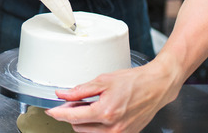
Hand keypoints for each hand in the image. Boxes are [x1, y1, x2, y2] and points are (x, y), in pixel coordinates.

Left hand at [46, 58, 182, 131]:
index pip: (73, 117)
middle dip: (72, 115)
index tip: (51, 111)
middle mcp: (113, 127)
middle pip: (79, 127)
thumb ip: (80, 89)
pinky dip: (96, 125)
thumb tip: (62, 95)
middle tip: (73, 101)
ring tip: (88, 105)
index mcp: (106, 112)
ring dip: (83, 121)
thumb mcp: (103, 80)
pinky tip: (98, 112)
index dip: (58, 114)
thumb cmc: (134, 81)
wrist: (156, 86)